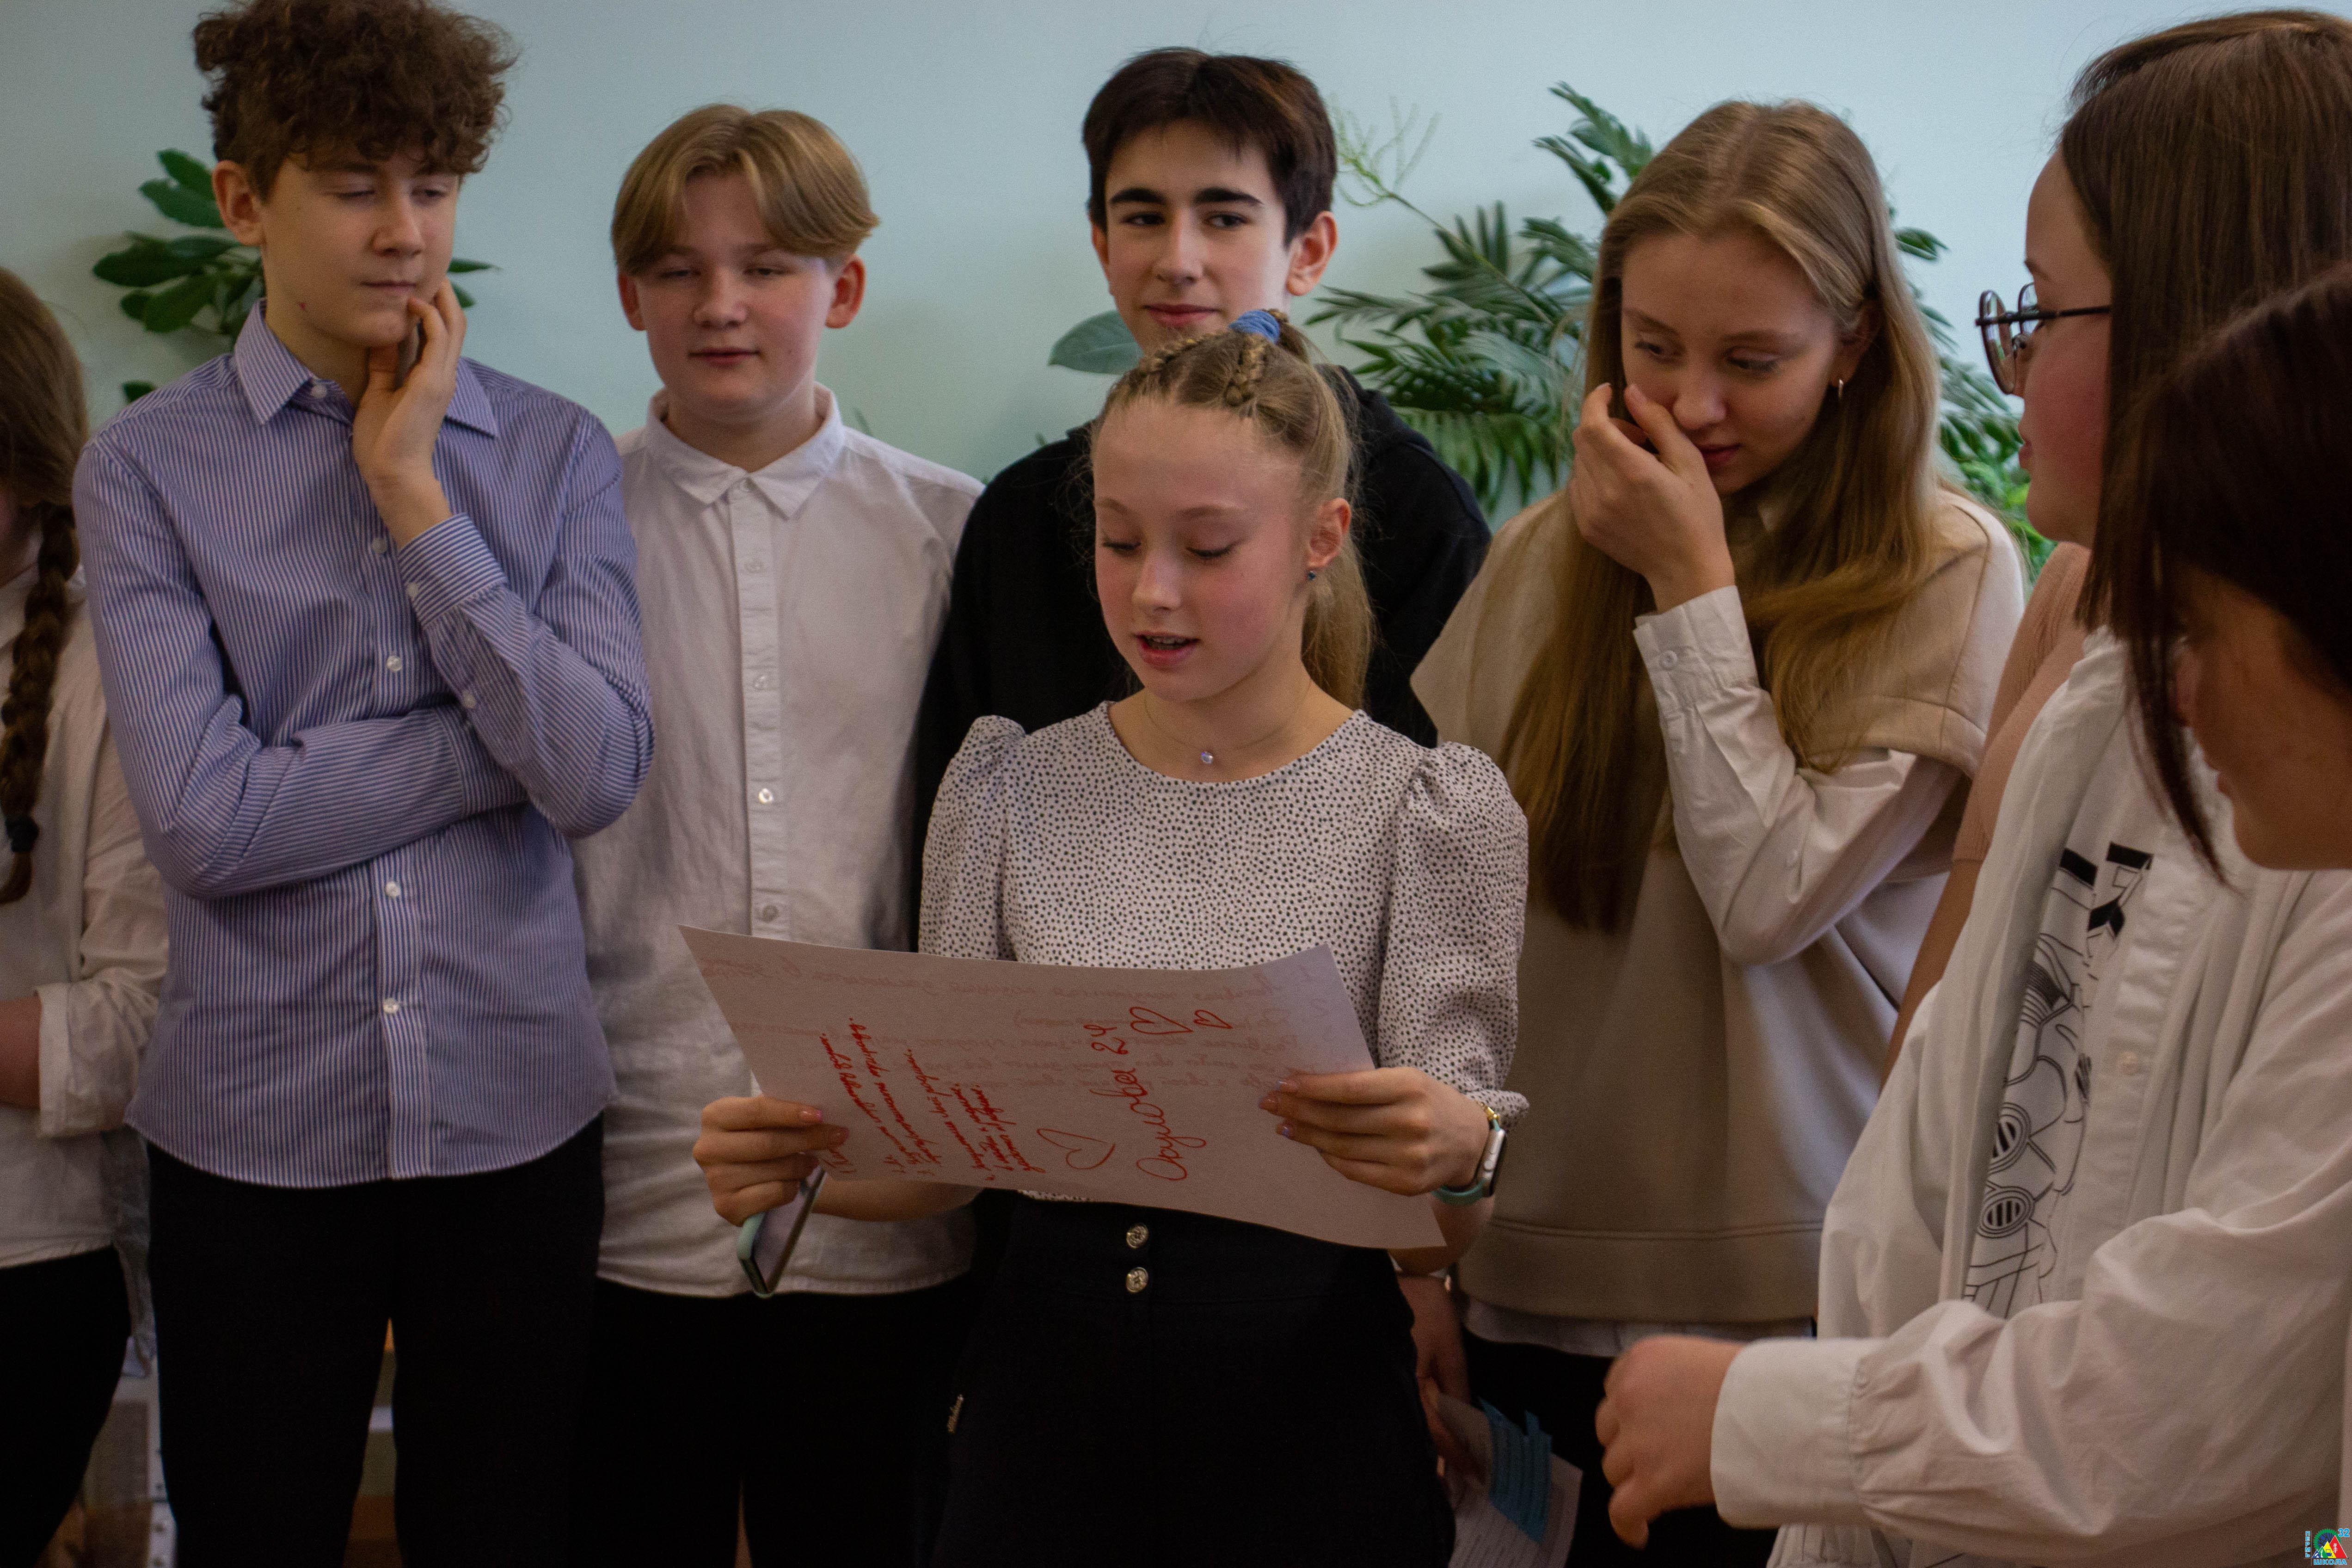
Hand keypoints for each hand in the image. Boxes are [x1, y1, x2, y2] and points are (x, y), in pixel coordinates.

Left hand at [353, 279, 464, 546]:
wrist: (393, 472)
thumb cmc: (383, 441)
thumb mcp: (380, 393)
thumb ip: (385, 366)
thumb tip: (380, 339)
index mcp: (431, 379)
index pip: (440, 336)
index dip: (435, 308)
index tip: (418, 284)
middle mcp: (442, 376)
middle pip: (454, 325)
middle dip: (444, 296)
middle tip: (430, 270)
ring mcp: (441, 379)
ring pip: (452, 327)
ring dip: (440, 299)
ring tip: (425, 275)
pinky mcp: (432, 383)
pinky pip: (437, 340)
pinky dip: (428, 317)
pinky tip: (413, 302)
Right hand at [693, 1094, 847, 1223]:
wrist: (750, 1181)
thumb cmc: (761, 1140)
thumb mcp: (766, 1121)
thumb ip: (784, 1112)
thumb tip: (821, 1112)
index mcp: (715, 1116)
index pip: (757, 1111)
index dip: (790, 1112)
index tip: (819, 1115)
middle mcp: (707, 1147)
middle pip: (769, 1143)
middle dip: (808, 1139)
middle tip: (837, 1136)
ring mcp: (715, 1180)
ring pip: (775, 1169)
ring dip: (802, 1165)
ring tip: (812, 1161)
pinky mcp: (727, 1206)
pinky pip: (774, 1193)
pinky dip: (792, 1187)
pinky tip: (794, 1182)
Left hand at [1259, 1067, 1489, 1193]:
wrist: (1470, 1142)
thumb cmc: (1429, 1103)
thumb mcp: (1407, 1081)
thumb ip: (1367, 1085)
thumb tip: (1310, 1087)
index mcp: (1410, 1087)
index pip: (1350, 1089)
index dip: (1313, 1088)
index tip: (1283, 1085)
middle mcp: (1411, 1122)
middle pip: (1340, 1120)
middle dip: (1299, 1111)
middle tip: (1271, 1104)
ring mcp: (1409, 1157)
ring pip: (1342, 1147)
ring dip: (1307, 1136)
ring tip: (1285, 1126)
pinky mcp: (1405, 1184)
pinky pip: (1353, 1170)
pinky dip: (1330, 1157)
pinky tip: (1315, 1147)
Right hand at [1398, 1273, 1478, 1486]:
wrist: (1384, 1277)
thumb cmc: (1420, 1308)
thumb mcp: (1448, 1347)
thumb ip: (1457, 1387)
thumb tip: (1469, 1424)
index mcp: (1408, 1387)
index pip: (1437, 1435)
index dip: (1459, 1457)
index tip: (1478, 1478)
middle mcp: (1389, 1394)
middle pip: (1415, 1440)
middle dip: (1435, 1466)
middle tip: (1454, 1492)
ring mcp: (1382, 1388)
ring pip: (1406, 1429)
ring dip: (1423, 1451)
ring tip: (1441, 1477)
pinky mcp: (1378, 1380)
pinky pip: (1399, 1412)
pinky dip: (1413, 1429)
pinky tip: (1422, 1442)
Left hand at [1567, 382, 1734, 611]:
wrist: (1686, 571)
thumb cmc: (1698, 516)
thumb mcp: (1690, 464)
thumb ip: (1659, 424)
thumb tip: (1632, 392)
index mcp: (1632, 472)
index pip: (1592, 424)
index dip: (1594, 401)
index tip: (1608, 392)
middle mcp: (1605, 492)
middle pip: (1582, 440)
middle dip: (1604, 425)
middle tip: (1636, 436)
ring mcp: (1591, 512)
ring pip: (1579, 462)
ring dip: (1599, 452)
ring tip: (1633, 463)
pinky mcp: (1586, 527)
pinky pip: (1578, 487)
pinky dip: (1593, 475)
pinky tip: (1621, 486)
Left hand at [1594, 1335, 1743, 1546]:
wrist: (1782, 1409)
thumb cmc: (1760, 1385)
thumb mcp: (1702, 1360)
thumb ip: (1673, 1381)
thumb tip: (1672, 1407)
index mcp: (1643, 1360)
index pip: (1616, 1390)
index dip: (1632, 1413)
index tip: (1644, 1426)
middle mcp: (1632, 1397)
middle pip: (1611, 1431)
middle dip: (1632, 1444)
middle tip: (1663, 1455)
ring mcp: (1640, 1441)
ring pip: (1615, 1469)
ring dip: (1636, 1479)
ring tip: (1665, 1486)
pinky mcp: (1655, 1481)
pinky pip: (1623, 1510)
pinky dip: (1628, 1524)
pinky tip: (1638, 1531)